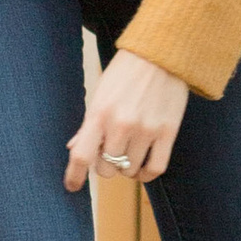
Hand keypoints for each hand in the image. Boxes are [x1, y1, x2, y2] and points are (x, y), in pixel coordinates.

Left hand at [65, 49, 189, 191]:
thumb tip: (74, 148)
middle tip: (109, 154)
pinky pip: (155, 168)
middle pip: (107, 169)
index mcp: (99, 113)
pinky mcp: (167, 131)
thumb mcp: (100, 94)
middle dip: (105, 166)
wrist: (160, 54)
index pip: (81, 156)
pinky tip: (143, 166)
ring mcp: (146, 129)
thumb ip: (88, 124)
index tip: (72, 186)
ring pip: (130, 171)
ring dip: (126, 168)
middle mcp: (121, 124)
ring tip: (128, 154)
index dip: (74, 176)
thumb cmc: (125, 73)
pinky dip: (146, 174)